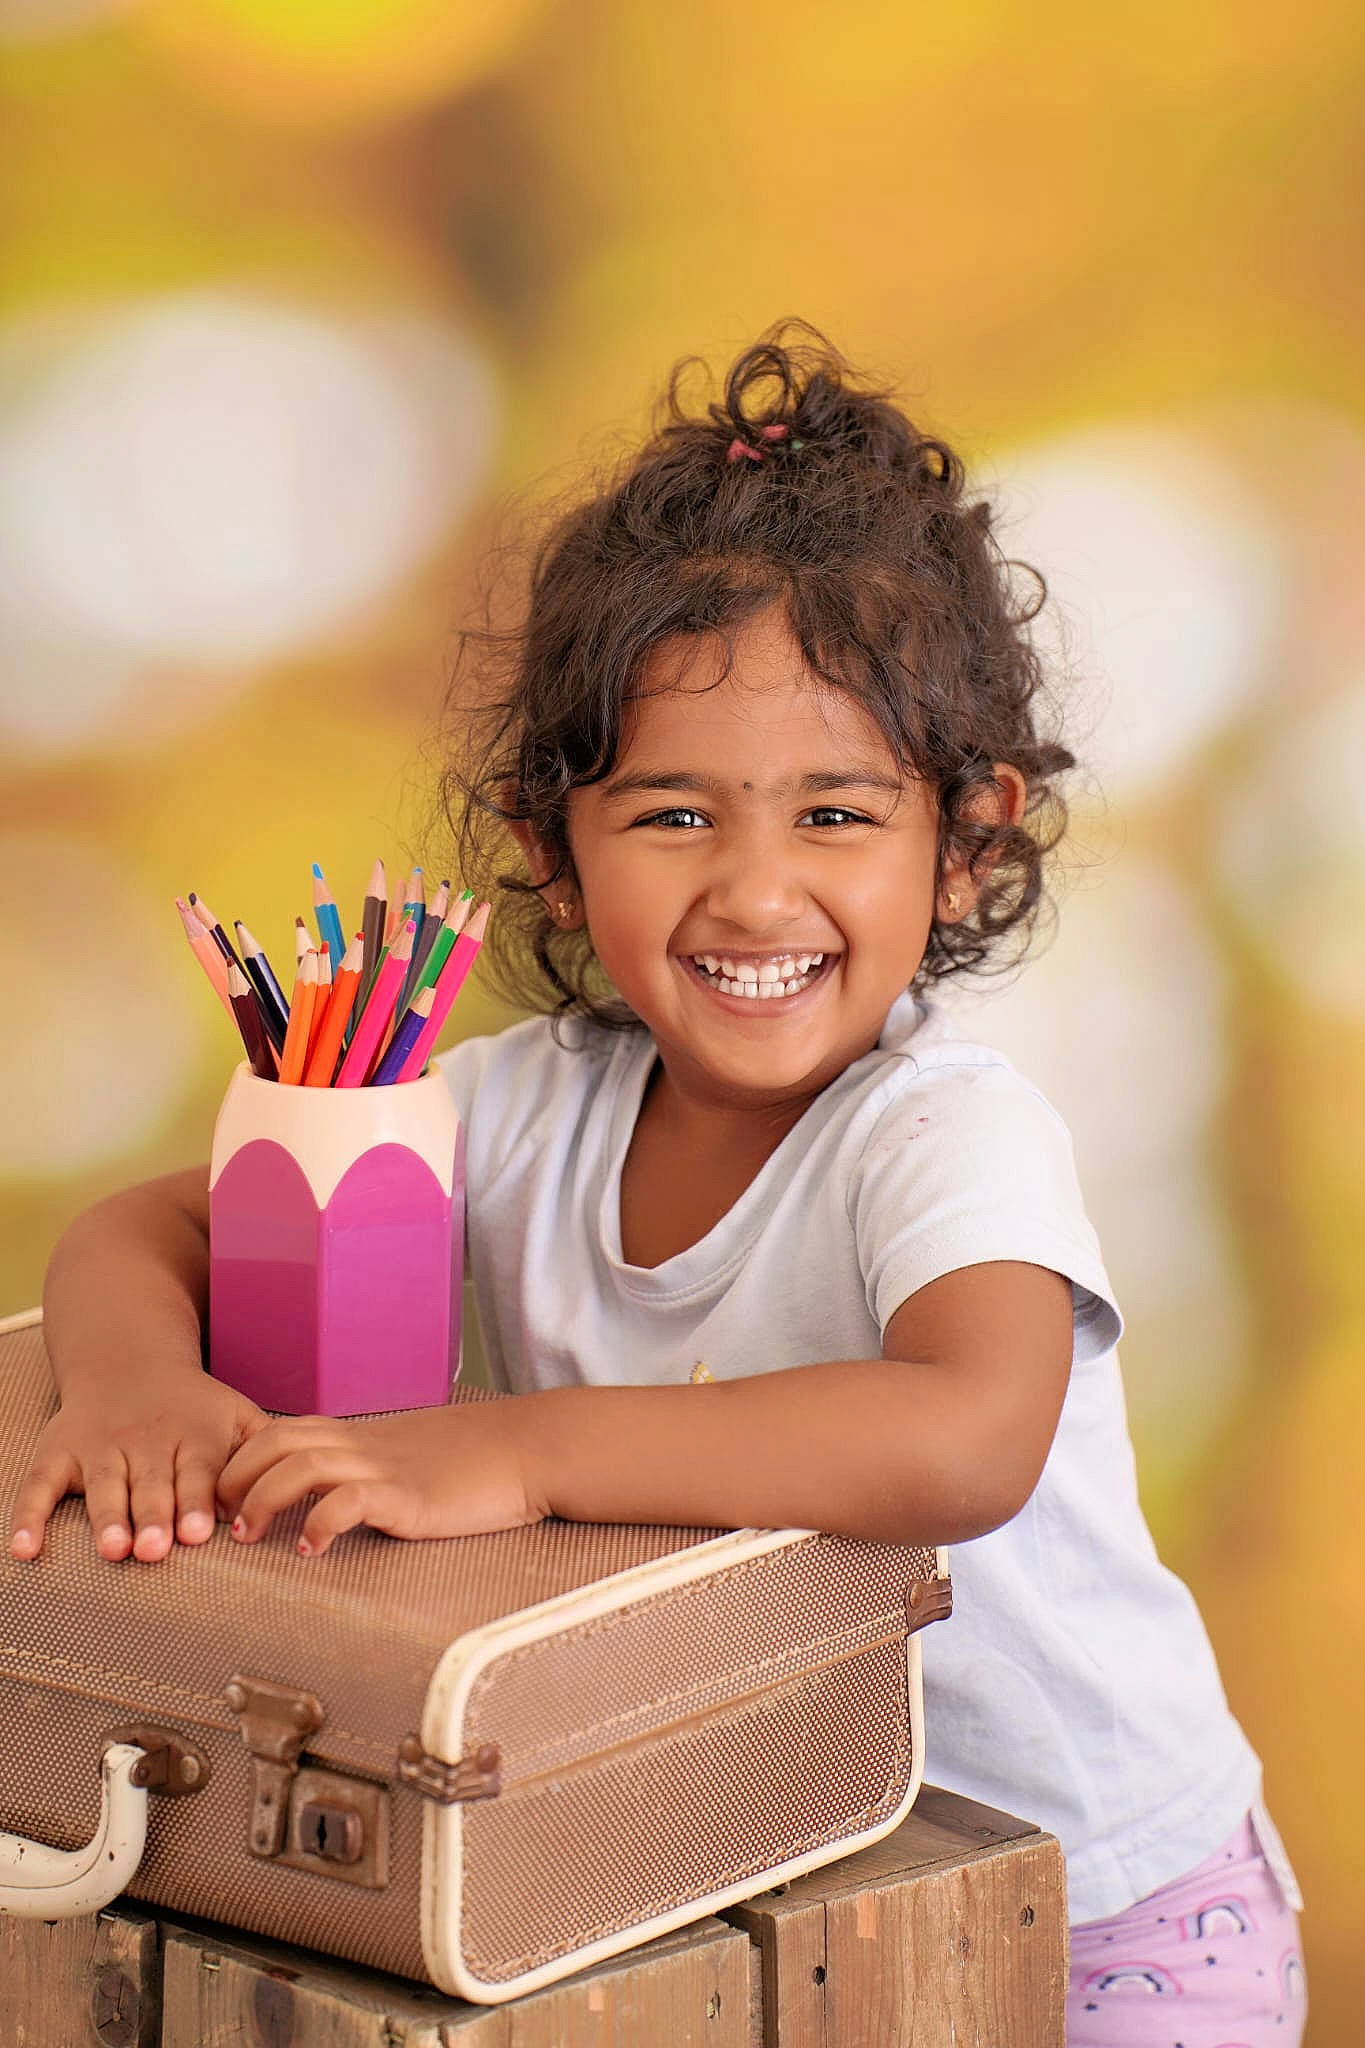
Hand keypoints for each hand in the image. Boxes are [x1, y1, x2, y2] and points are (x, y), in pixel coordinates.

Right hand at [9, 1373, 267, 1563]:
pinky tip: (25, 1549)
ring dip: (106, 1518)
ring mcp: (98, 1449)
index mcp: (191, 1438)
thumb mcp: (235, 1415)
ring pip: (102, 1487)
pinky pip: (40, 1486)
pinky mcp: (59, 1455)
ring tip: (112, 1548)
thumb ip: (265, 1449)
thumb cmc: (193, 1407)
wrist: (128, 1362)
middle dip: (152, 1517)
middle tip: (155, 1549)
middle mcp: (144, 1444)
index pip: (195, 1473)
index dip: (196, 1503)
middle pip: (149, 1485)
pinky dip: (29, 1517)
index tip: (198, 1533)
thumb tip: (298, 1485)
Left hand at [216, 1402, 549, 1556]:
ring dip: (263, 1499)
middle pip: (277, 1440)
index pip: (281, 1430)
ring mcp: (385, 1467)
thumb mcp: (411, 1457)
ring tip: (247, 1536)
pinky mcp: (408, 1496)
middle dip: (236, 1477)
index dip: (242, 1459)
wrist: (531, 1448)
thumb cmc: (476, 1459)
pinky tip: (310, 1550)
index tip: (224, 1497)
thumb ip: (372, 1468)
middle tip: (221, 1518)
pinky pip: (350, 1501)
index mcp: (361, 1435)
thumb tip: (339, 1494)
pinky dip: (320, 1523)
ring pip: (301, 1464)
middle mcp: (364, 1444)